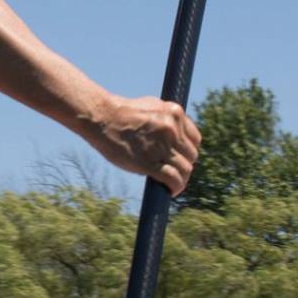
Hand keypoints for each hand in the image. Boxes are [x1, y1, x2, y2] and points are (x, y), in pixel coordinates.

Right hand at [87, 93, 201, 194]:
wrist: (102, 117)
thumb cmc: (122, 112)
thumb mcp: (151, 106)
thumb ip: (166, 119)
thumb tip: (175, 132)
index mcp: (175, 113)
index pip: (195, 139)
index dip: (188, 151)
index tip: (180, 157)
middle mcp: (173, 129)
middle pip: (191, 156)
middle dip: (184, 165)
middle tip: (173, 171)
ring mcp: (162, 146)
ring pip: (185, 169)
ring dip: (181, 179)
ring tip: (173, 184)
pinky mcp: (150, 162)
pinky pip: (173, 178)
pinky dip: (176, 187)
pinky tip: (171, 191)